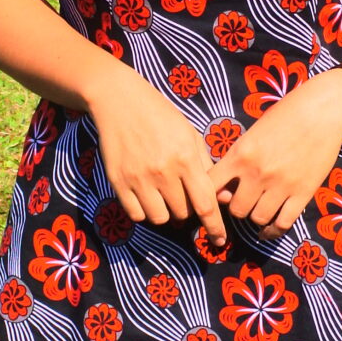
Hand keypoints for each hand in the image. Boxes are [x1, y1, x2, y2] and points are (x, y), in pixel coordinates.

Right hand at [87, 65, 228, 245]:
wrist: (120, 100)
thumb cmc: (161, 116)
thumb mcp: (190, 135)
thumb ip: (206, 167)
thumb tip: (223, 199)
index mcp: (185, 158)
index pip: (205, 204)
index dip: (215, 227)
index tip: (220, 240)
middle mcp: (163, 171)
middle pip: (183, 213)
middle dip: (188, 211)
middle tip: (183, 196)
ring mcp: (139, 178)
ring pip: (160, 218)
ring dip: (167, 213)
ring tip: (165, 196)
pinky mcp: (118, 181)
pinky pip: (137, 214)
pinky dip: (145, 212)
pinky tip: (147, 197)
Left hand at [208, 70, 341, 233]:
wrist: (324, 109)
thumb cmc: (287, 114)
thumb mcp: (254, 131)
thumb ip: (238, 157)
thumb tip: (225, 186)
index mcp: (241, 154)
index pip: (211, 186)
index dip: (210, 195)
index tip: (217, 195)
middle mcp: (257, 173)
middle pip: (236, 209)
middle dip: (238, 207)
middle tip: (245, 200)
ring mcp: (281, 185)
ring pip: (257, 218)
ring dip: (256, 216)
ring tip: (260, 208)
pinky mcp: (303, 193)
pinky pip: (283, 224)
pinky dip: (274, 230)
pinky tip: (269, 229)